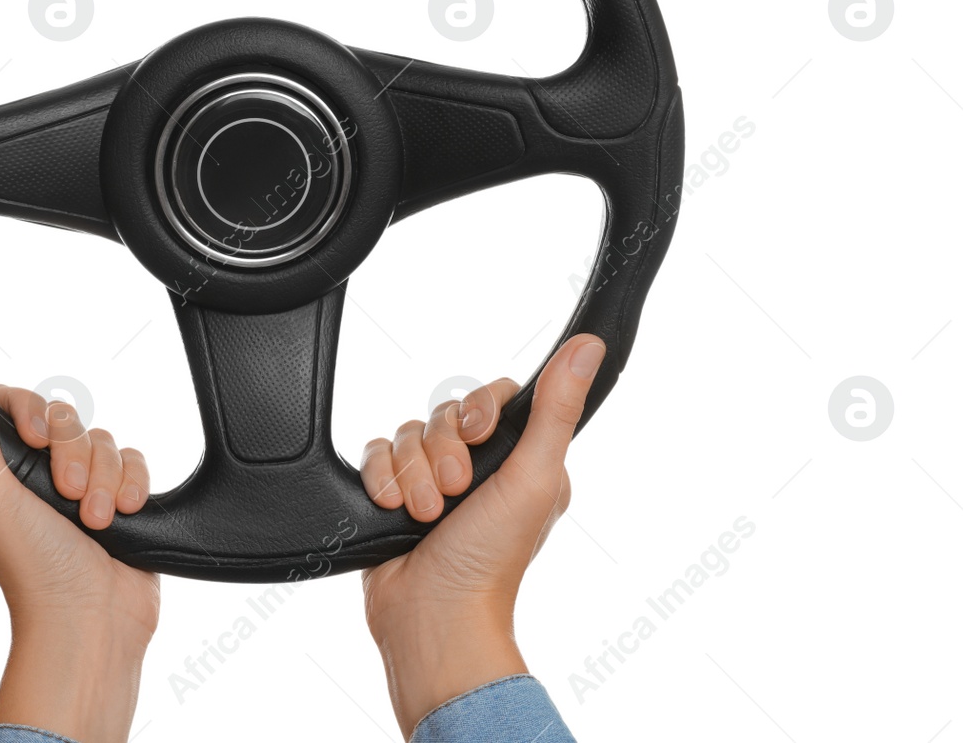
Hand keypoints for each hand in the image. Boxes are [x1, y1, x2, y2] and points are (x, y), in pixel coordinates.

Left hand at [0, 345, 158, 742]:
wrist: (91, 622)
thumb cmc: (31, 568)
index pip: (9, 405)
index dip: (30, 413)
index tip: (35, 439)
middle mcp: (30, 478)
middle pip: (62, 418)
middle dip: (73, 454)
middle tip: (68, 495)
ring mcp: (77, 490)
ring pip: (102, 438)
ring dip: (104, 478)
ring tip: (96, 520)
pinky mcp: (118, 500)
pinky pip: (134, 460)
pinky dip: (133, 485)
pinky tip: (126, 513)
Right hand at [358, 334, 604, 735]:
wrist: (432, 614)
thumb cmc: (491, 559)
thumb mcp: (535, 477)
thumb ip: (556, 409)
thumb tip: (588, 347)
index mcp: (522, 460)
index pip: (493, 398)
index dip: (477, 410)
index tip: (479, 436)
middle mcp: (478, 468)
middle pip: (444, 414)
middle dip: (442, 453)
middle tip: (455, 493)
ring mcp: (432, 481)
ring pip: (408, 432)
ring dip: (412, 474)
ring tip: (425, 514)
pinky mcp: (392, 493)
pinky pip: (374, 452)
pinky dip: (380, 479)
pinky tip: (392, 508)